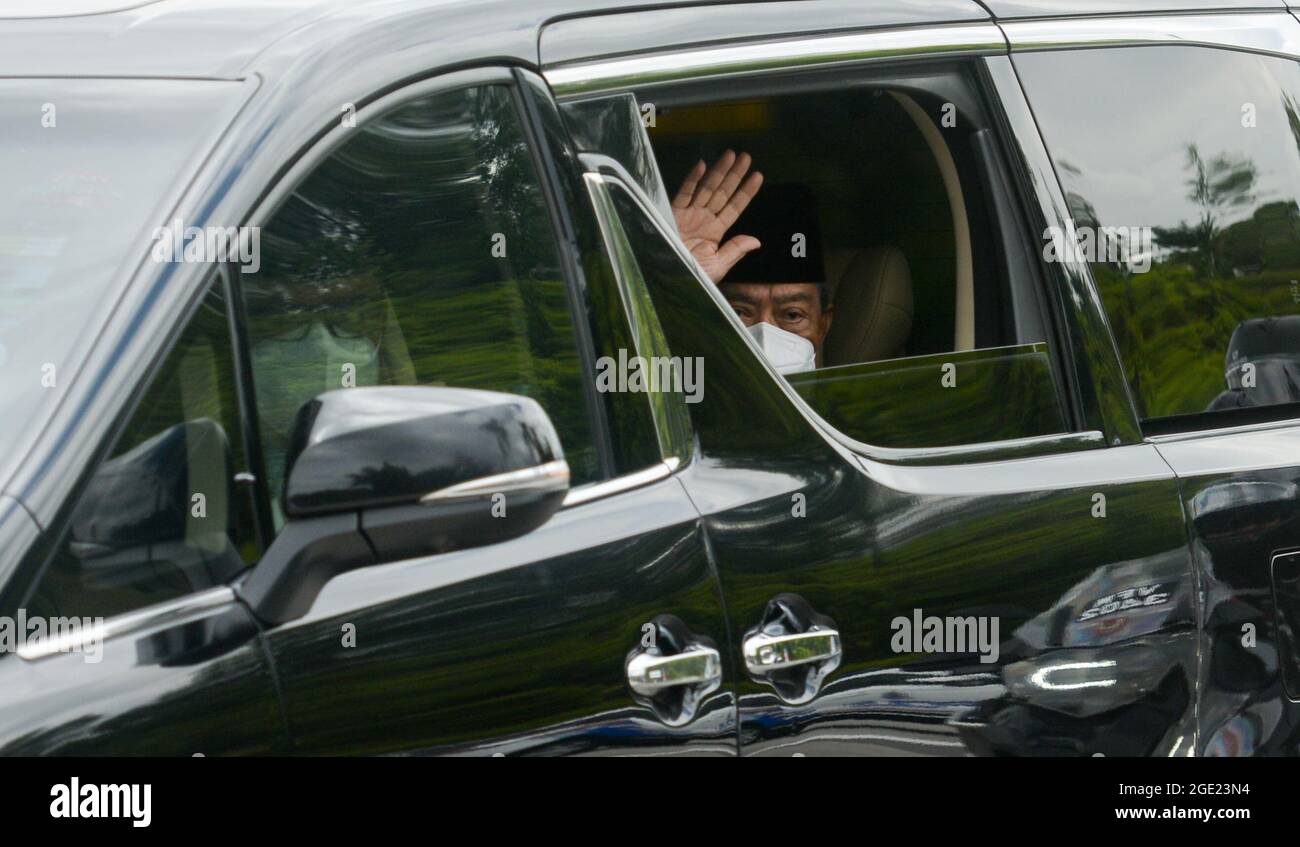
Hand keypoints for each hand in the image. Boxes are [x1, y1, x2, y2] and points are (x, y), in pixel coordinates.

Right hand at [671, 150, 762, 283]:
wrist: (665, 279)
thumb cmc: (689, 278)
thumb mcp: (717, 266)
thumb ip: (735, 250)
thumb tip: (756, 241)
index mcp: (715, 232)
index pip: (734, 208)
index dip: (746, 192)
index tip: (758, 176)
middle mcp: (703, 219)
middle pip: (723, 193)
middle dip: (734, 175)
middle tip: (747, 157)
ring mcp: (688, 215)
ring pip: (707, 188)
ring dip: (719, 172)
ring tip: (732, 155)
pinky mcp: (673, 213)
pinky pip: (684, 194)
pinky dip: (692, 180)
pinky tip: (703, 166)